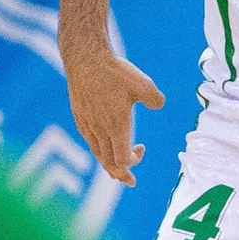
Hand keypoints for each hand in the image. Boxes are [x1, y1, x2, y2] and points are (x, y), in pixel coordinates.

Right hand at [63, 44, 164, 185]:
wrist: (85, 58)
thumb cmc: (114, 72)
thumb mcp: (143, 84)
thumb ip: (155, 100)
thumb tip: (159, 106)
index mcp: (116, 126)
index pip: (122, 159)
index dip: (133, 162)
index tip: (141, 149)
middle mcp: (99, 129)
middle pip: (108, 163)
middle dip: (120, 174)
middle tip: (130, 181)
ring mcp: (87, 124)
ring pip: (97, 153)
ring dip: (108, 164)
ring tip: (116, 169)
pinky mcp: (79, 116)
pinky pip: (89, 141)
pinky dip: (98, 150)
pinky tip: (103, 145)